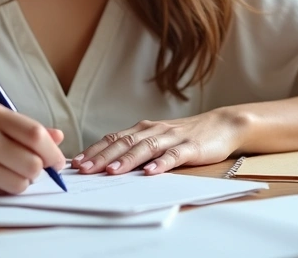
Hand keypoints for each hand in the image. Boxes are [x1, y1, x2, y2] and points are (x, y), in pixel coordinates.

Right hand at [0, 102, 66, 196]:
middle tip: (30, 169)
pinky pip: (1, 193)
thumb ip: (25, 129)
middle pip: (33, 163)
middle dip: (38, 171)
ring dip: (21, 182)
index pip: (35, 135)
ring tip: (8, 172)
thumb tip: (58, 137)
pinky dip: (2, 189)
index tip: (57, 161)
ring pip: (21, 182)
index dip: (53, 152)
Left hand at [73, 108, 244, 175]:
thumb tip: (107, 165)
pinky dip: (161, 163)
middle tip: (84, 169)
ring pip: (145, 148)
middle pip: (124, 143)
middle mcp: (154, 130)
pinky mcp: (190, 147)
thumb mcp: (157, 140)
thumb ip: (136, 149)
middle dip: (102, 156)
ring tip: (111, 171)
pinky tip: (150, 172)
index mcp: (143, 129)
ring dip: (127, 160)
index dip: (94, 150)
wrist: (221, 125)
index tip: (76, 163)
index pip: (113, 138)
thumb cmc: (185, 136)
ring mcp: (172, 138)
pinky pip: (173, 155)